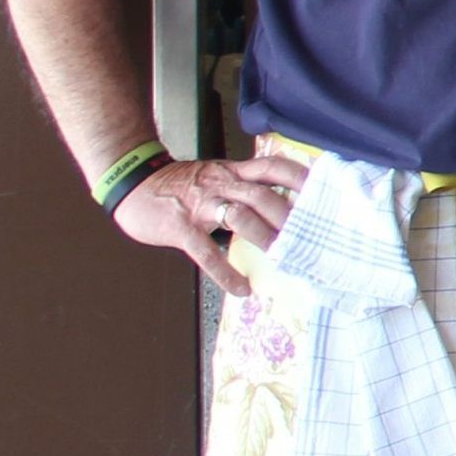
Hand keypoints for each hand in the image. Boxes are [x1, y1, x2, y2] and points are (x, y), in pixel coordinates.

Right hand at [114, 151, 307, 289]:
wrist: (131, 182)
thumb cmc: (178, 185)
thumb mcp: (216, 175)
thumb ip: (244, 184)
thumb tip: (281, 203)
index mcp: (233, 172)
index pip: (273, 167)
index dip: (300, 177)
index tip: (324, 192)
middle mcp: (221, 184)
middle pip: (263, 195)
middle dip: (289, 216)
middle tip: (311, 236)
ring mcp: (200, 204)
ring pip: (240, 216)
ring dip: (265, 238)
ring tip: (283, 257)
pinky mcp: (180, 226)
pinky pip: (205, 250)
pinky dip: (224, 272)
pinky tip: (240, 288)